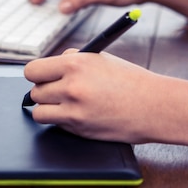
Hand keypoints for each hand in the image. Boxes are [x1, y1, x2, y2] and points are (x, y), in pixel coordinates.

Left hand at [24, 51, 155, 143]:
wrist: (154, 106)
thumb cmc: (129, 80)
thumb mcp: (99, 58)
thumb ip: (71, 60)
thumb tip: (47, 68)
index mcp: (75, 63)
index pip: (33, 70)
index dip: (36, 75)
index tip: (41, 77)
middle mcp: (71, 86)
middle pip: (34, 92)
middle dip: (45, 91)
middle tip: (59, 91)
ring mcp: (74, 110)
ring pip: (39, 111)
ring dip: (48, 108)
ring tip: (65, 103)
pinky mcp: (79, 129)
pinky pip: (54, 124)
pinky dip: (60, 121)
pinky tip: (76, 114)